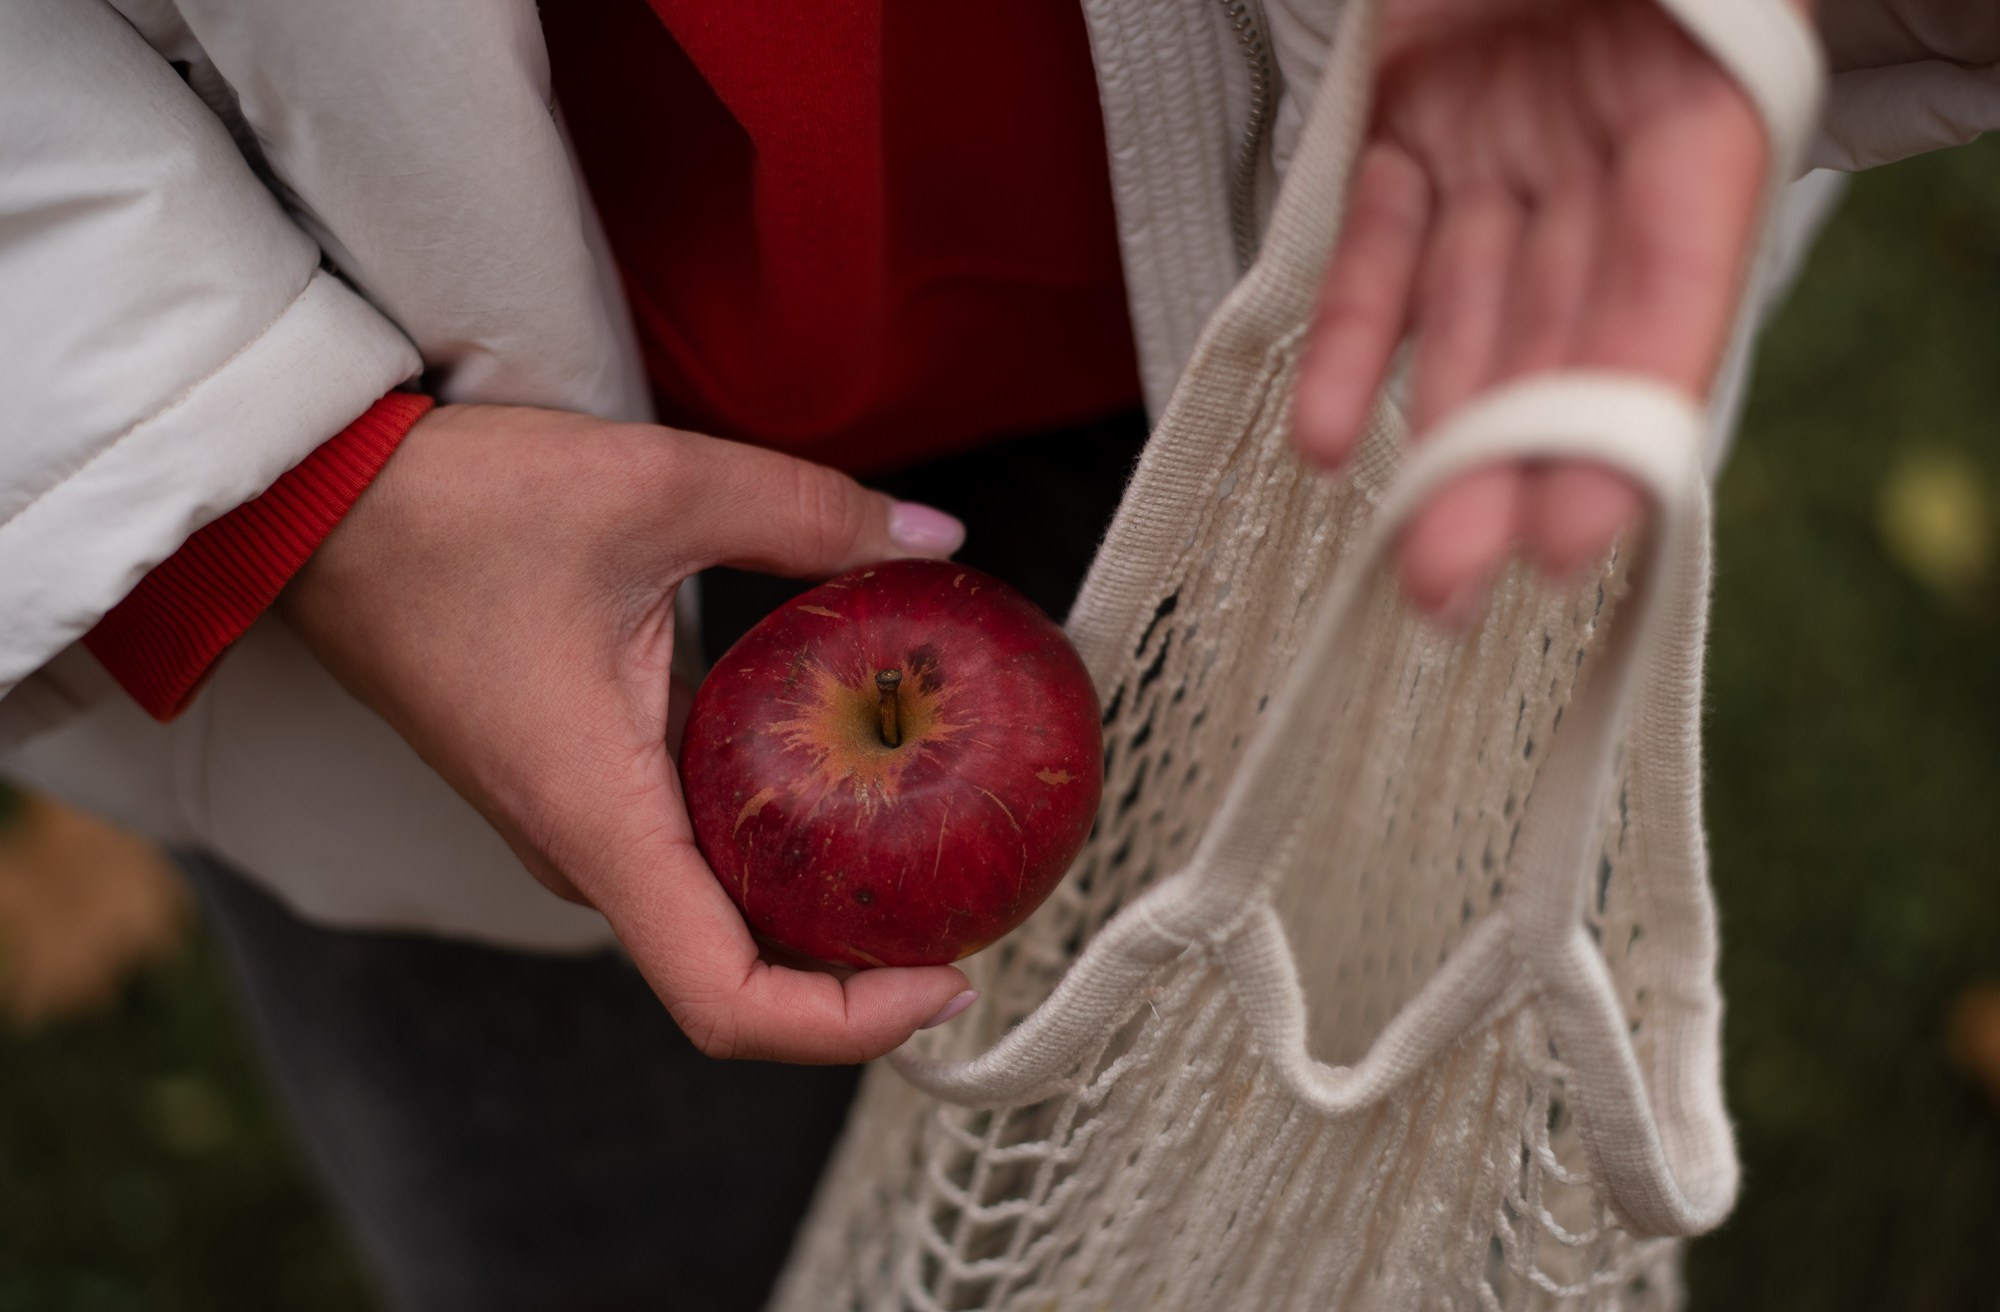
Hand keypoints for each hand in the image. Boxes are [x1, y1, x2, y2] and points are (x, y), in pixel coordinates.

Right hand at [281, 403, 976, 1062]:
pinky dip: (776, 850)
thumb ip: (806, 513)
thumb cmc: (452, 508)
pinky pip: (689, 858)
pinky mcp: (575, 788)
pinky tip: (850, 781)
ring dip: (822, 911)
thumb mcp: (653, 487)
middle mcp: (585, 851)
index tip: (948, 980)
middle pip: (738, 977)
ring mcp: (575, 828)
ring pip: (715, 919)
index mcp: (599, 818)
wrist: (313, 506)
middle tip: (979, 901)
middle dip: (862, 971)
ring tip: (941, 846)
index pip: (728, 1000)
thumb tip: (936, 538)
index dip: (848, 1024)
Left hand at [1292, 0, 1772, 622]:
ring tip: (1401, 558)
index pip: (1673, 293)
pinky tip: (1323, 437)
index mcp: (1707, 109)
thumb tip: (1643, 251)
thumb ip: (1673, 95)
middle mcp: (1610, 141)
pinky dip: (1349, 339)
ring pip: (1470, 312)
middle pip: (1563, 332)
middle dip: (1511, 463)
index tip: (1575, 530)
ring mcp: (1511, 139)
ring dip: (1433, 435)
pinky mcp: (1416, 126)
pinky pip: (1379, 249)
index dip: (1621, 416)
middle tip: (1459, 590)